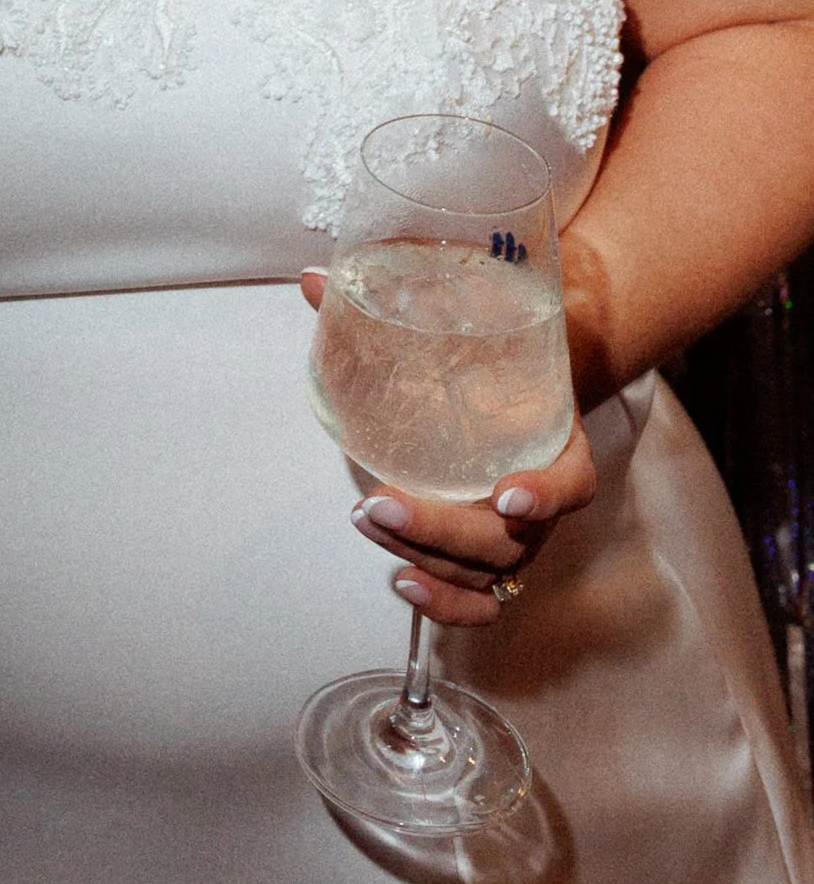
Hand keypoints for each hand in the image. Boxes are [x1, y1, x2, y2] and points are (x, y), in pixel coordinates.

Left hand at [301, 271, 597, 622]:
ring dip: (424, 556)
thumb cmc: (490, 357)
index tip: (506, 492)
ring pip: (481, 572)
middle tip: (379, 500)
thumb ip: (399, 297)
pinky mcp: (489, 563)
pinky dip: (446, 604)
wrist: (517, 388)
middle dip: (442, 528)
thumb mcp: (463, 323)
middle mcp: (543, 503)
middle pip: (507, 539)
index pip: (572, 483)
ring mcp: (518, 541)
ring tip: (368, 520)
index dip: (545, 494)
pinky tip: (401, 581)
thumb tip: (313, 279)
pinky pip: (479, 602)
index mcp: (559, 445)